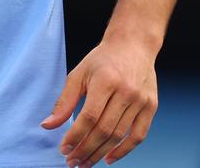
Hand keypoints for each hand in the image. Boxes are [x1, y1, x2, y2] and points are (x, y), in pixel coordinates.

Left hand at [41, 37, 157, 164]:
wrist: (133, 45)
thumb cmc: (103, 59)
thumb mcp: (79, 73)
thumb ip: (64, 100)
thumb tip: (48, 125)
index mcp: (105, 80)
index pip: (89, 117)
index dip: (75, 136)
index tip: (64, 149)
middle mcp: (126, 91)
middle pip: (104, 130)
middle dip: (85, 150)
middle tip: (73, 162)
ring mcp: (140, 100)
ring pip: (119, 136)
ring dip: (100, 153)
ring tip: (85, 162)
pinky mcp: (151, 107)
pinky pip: (138, 136)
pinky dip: (124, 151)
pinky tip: (108, 158)